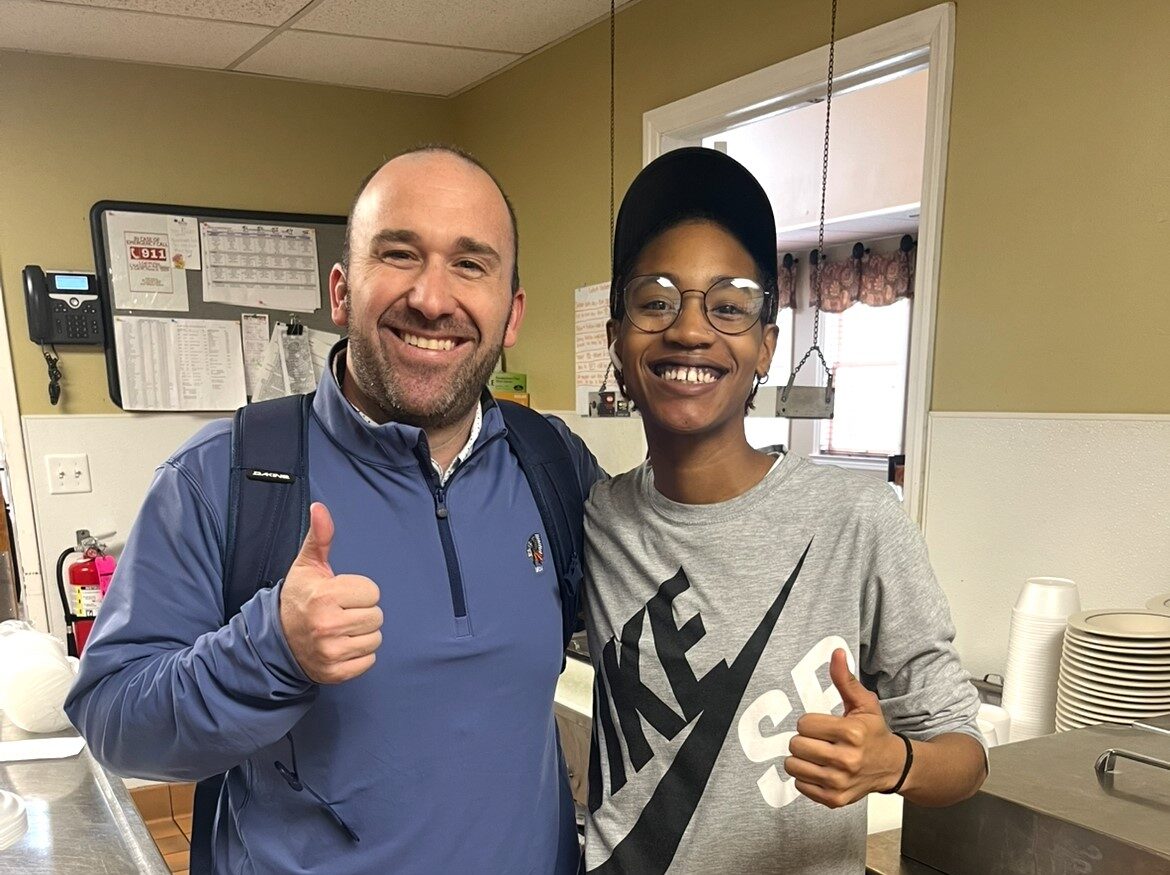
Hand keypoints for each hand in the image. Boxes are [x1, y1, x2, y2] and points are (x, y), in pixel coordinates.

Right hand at [279, 502, 382, 683]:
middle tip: (340, 612)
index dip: (359, 592)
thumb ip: (319, 537)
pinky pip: (369, 661)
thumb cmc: (299, 598)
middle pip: (377, 616)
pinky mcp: (335, 672)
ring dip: (362, 634)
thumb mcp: (307, 566)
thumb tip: (319, 507)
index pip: (373, 593)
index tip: (340, 595)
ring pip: (375, 639)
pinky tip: (340, 646)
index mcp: (325, 597)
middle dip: (362, 612)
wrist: (277, 640)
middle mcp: (327, 626)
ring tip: (340, 629)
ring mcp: (331, 652)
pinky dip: (359, 655)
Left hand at [784, 648, 906, 807]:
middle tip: (819, 740)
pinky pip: (800, 785)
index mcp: (852, 733)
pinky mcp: (835, 799)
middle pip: (796, 745)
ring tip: (817, 755)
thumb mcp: (864, 704)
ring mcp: (839, 782)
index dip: (810, 722)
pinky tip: (821, 770)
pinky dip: (806, 777)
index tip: (823, 726)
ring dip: (801, 759)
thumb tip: (836, 653)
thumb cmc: (874, 733)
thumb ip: (845, 680)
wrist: (893, 767)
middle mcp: (846, 760)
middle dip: (804, 740)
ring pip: (793, 765)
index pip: (804, 724)